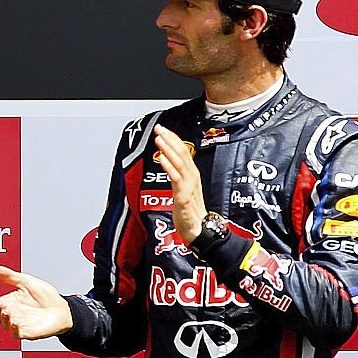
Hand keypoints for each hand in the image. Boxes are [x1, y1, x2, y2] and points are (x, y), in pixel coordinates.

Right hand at [0, 263, 72, 339]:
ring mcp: (20, 324)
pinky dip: (14, 330)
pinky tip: (15, 323)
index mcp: (10, 302)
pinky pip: (17, 334)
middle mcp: (13, 314)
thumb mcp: (25, 281)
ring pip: (5, 325)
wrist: (63, 308)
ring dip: (3, 319)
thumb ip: (6, 275)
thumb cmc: (45, 296)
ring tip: (6, 311)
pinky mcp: (29, 332)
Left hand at [152, 124, 205, 243]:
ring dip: (168, 150)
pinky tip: (162, 158)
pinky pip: (176, 179)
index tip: (163, 129)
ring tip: (159, 139)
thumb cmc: (190, 210)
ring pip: (179, 164)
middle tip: (159, 128)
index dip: (173, 139)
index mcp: (192, 175)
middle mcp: (192, 178)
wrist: (198, 229)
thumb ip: (177, 174)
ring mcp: (189, 186)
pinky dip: (169, 167)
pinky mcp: (184, 196)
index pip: (183, 152)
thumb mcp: (183, 188)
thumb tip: (168, 161)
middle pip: (182, 154)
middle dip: (170, 139)